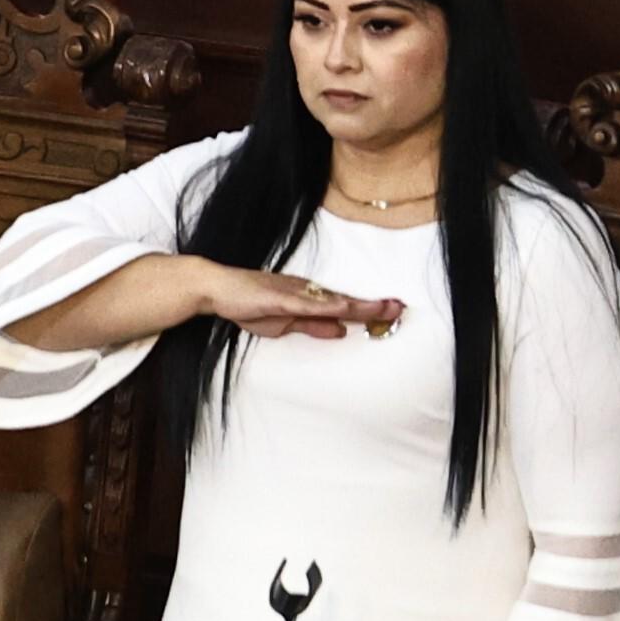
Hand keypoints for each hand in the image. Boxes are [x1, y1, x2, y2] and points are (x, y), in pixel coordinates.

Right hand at [184, 259, 404, 340]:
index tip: (393, 311)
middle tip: (401, 307)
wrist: (218, 290)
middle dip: (375, 305)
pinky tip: (345, 310)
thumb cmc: (248, 304)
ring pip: (334, 301)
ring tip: (385, 308)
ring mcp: (295, 293)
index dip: (370, 309)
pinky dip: (329, 307)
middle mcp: (307, 292)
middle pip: (346, 301)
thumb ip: (314, 326)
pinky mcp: (281, 297)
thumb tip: (342, 331)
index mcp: (309, 298)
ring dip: (360, 305)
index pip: (345, 306)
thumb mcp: (285, 324)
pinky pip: (309, 304)